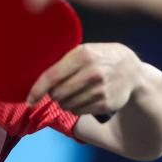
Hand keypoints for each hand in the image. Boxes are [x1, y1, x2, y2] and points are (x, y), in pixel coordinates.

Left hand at [26, 42, 142, 116]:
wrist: (132, 71)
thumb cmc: (100, 58)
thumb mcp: (85, 50)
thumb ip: (64, 61)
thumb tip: (37, 78)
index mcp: (83, 55)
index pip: (52, 76)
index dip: (37, 90)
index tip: (29, 99)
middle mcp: (92, 72)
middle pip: (57, 93)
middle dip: (52, 95)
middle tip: (56, 90)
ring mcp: (100, 89)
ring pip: (66, 105)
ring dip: (63, 102)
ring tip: (72, 93)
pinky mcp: (106, 103)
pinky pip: (78, 111)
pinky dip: (75, 108)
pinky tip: (82, 98)